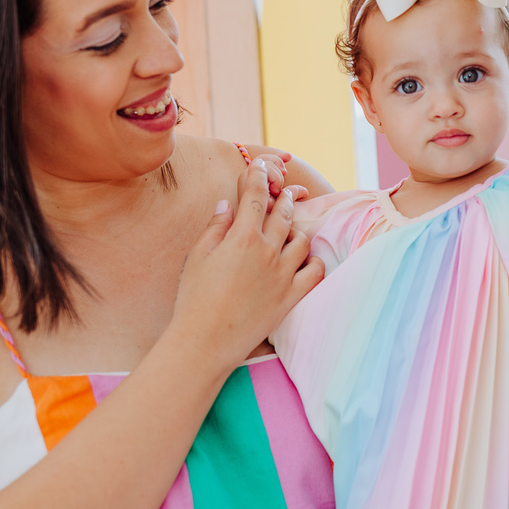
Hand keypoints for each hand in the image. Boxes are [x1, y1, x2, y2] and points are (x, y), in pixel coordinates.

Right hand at [172, 159, 323, 375]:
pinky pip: (315, 271)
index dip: (259, 176)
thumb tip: (227, 204)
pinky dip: (313, 261)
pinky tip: (305, 259)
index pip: (255, 196)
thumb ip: (215, 227)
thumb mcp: (197, 257)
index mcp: (242, 237)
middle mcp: (267, 251)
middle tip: (285, 191)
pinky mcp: (292, 296)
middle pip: (284, 213)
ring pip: (302, 239)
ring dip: (297, 230)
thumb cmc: (193, 299)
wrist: (204, 341)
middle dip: (285, 197)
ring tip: (290, 229)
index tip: (261, 166)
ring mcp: (283, 274)